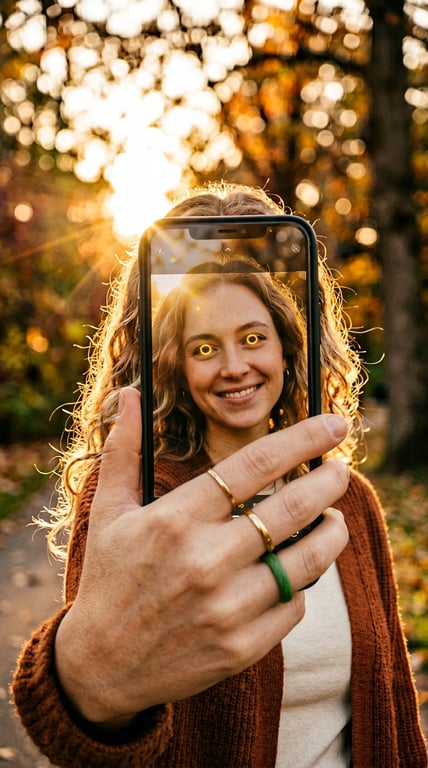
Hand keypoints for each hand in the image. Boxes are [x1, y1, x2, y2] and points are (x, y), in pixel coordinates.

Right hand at [55, 387, 348, 726]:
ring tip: (333, 518)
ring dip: (331, 533)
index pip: (254, 465)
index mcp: (176, 519)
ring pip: (307, 560)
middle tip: (342, 471)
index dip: (303, 439)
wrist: (101, 665)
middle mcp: (205, 560)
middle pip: (292, 509)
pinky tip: (294, 572)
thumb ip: (125, 450)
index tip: (334, 424)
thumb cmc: (108, 578)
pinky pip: (294, 605)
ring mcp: (227, 607)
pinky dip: (301, 583)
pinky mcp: (242, 647)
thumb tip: (130, 393)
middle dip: (330, 482)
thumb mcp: (109, 511)